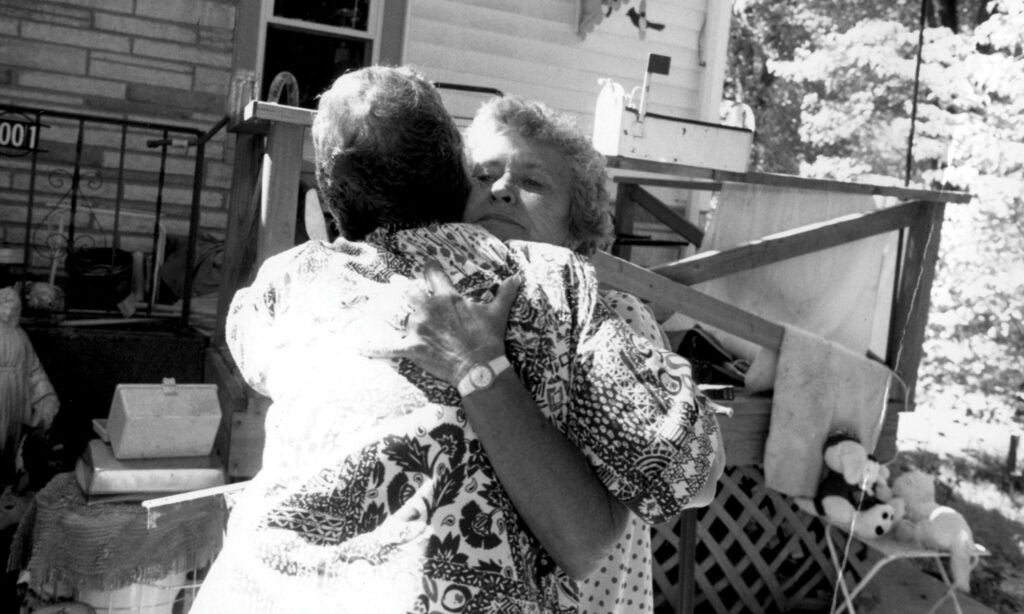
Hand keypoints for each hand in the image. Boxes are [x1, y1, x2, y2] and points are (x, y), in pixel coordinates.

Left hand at [363, 260, 520, 384]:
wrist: (479, 366)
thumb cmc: (488, 338)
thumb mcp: (497, 313)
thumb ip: (505, 293)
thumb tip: (518, 277)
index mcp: (447, 297)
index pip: (434, 274)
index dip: (430, 269)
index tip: (428, 266)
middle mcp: (429, 308)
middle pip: (411, 292)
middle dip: (408, 290)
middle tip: (403, 287)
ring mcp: (419, 328)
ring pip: (404, 317)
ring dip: (404, 319)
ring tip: (400, 318)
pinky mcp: (412, 348)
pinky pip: (390, 348)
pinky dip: (376, 349)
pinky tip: (362, 349)